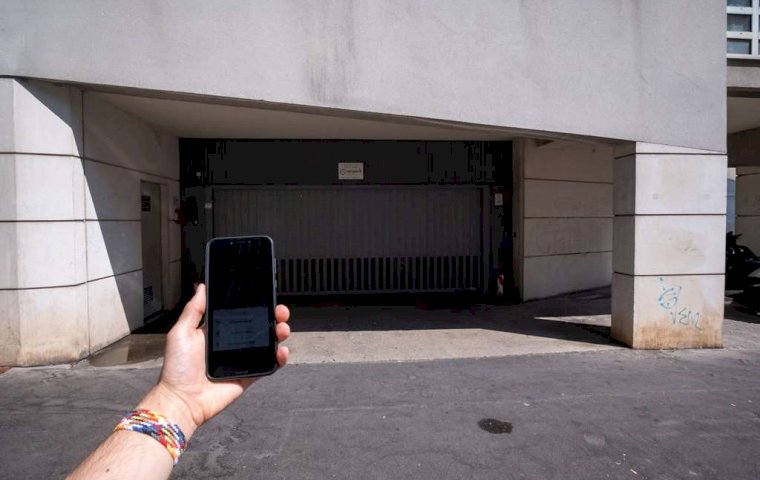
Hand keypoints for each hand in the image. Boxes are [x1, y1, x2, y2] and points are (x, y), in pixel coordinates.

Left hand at [138, 284, 289, 438]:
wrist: (183, 400)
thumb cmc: (177, 368)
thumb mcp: (181, 332)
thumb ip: (194, 310)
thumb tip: (202, 287)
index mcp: (218, 331)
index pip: (241, 313)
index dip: (255, 304)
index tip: (265, 295)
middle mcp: (232, 343)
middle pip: (259, 325)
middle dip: (273, 315)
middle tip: (279, 311)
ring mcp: (243, 359)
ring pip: (268, 342)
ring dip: (279, 333)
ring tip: (282, 329)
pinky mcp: (250, 375)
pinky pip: (269, 364)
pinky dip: (280, 357)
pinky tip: (282, 351)